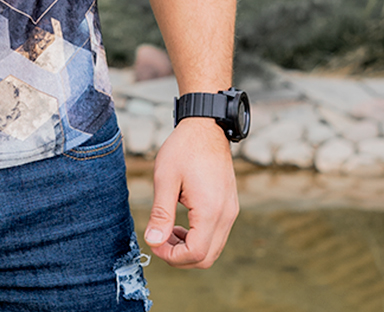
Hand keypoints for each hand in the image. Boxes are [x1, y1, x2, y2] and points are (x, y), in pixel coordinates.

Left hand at [143, 117, 238, 267]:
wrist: (206, 126)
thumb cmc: (184, 148)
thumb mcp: (165, 178)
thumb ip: (161, 213)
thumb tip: (153, 241)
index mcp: (210, 210)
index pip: (195, 253)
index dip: (172, 256)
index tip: (154, 243)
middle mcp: (226, 215)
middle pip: (206, 258)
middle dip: (180, 256)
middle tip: (159, 240)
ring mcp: (230, 211)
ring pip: (213, 248)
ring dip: (189, 248)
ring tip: (167, 230)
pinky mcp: (229, 206)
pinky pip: (217, 234)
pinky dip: (199, 237)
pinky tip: (181, 223)